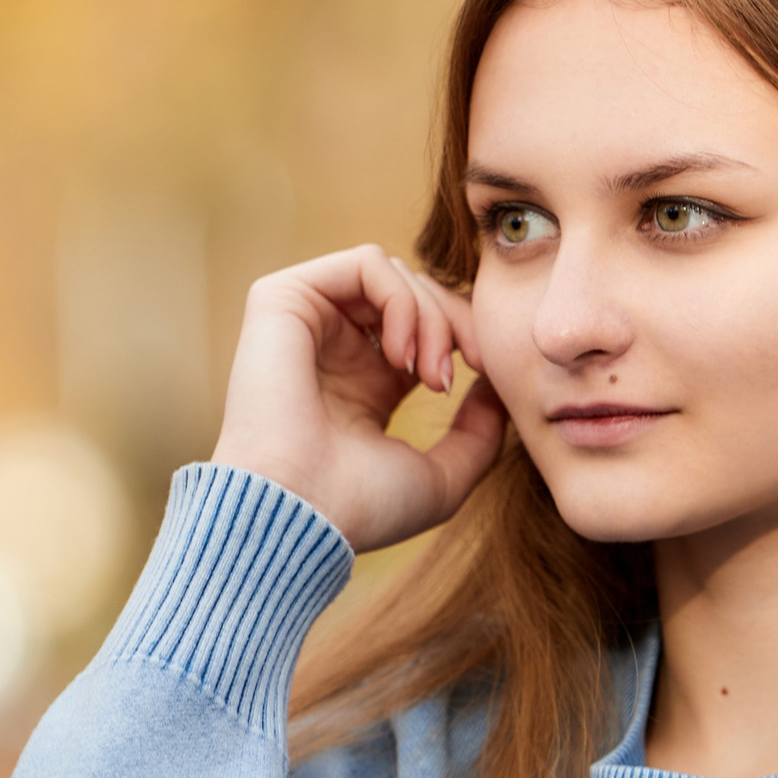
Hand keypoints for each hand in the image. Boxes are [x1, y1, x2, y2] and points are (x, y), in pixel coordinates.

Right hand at [209, 246, 507, 553]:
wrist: (300, 514)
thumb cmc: (360, 508)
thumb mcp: (441, 479)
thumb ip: (478, 434)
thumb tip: (496, 386)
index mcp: (365, 384)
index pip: (426, 325)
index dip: (466, 335)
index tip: (489, 372)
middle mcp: (335, 347)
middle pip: (416, 292)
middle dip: (454, 322)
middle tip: (460, 373)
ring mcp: (308, 321)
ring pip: (395, 274)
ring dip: (430, 315)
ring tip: (429, 373)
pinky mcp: (282, 300)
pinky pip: (366, 263)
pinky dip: (400, 299)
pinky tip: (399, 354)